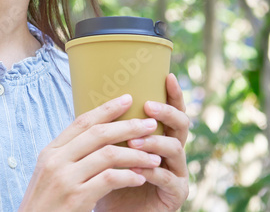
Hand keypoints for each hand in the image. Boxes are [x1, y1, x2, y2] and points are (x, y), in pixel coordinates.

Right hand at [18, 94, 163, 211]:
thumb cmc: (46, 205)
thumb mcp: (50, 174)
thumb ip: (69, 156)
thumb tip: (97, 137)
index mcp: (50, 152)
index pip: (82, 122)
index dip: (106, 109)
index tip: (128, 99)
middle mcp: (56, 161)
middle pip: (99, 134)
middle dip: (129, 127)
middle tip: (151, 125)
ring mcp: (65, 179)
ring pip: (109, 155)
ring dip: (136, 154)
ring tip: (154, 157)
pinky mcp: (77, 198)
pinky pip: (110, 179)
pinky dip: (128, 176)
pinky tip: (141, 178)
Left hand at [94, 73, 189, 211]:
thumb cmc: (110, 178)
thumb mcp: (108, 149)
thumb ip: (109, 128)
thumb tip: (88, 92)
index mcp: (160, 136)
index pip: (171, 111)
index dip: (173, 94)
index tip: (167, 76)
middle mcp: (173, 152)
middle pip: (181, 124)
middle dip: (167, 112)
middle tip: (148, 106)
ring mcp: (178, 172)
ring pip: (176, 149)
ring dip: (154, 142)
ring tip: (134, 142)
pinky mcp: (176, 194)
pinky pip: (168, 178)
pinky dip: (152, 172)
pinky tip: (138, 170)